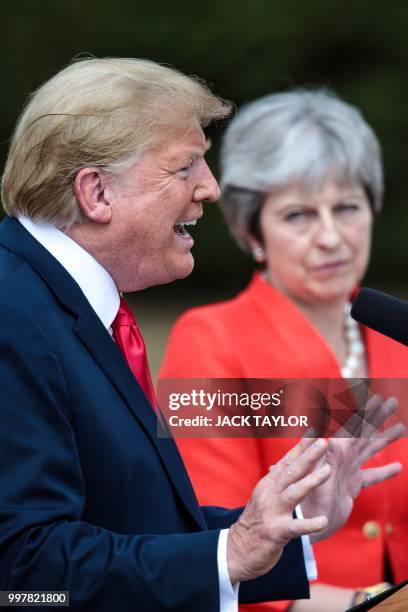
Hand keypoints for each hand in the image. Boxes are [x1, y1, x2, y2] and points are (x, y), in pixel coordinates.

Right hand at [227, 437, 330, 583]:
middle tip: (324, 441)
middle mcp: (269, 493)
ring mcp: (272, 512)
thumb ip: (277, 480)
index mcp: (269, 484)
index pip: (287, 461)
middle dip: (308, 456)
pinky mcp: (275, 532)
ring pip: (293, 493)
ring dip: (310, 481)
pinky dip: (308, 523)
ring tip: (327, 471)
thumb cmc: (256, 521)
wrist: (236, 549)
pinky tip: (323, 520)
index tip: (315, 432)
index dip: (301, 446)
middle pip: (291, 471)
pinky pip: (294, 527)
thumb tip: (285, 461)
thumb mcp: (265, 496)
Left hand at [301, 395, 403, 541]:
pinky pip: (370, 477)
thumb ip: (322, 459)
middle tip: (392, 401)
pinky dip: (384, 472)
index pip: (353, 426)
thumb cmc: (304, 501)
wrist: (301, 523)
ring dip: (385, 438)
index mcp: (335, 452)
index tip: (376, 396)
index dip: (365, 410)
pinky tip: (398, 467)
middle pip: (364, 431)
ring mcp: (347, 471)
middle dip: (378, 416)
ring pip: (370, 450)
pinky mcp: (351, 487)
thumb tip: (328, 438)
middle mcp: (342, 457)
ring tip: (402, 428)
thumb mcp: (314, 478)